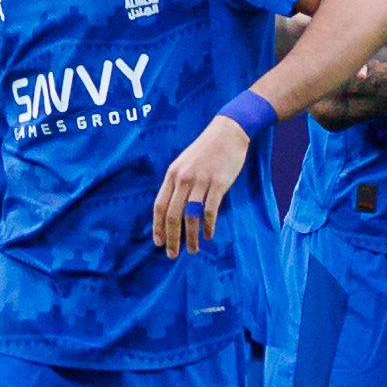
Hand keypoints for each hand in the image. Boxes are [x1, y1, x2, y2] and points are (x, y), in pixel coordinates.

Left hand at [152, 117, 249, 256]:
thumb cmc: (206, 150)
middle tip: (172, 254)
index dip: (158, 226)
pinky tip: (209, 234)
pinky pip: (210, 210)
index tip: (158, 242)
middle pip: (173, 215)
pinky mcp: (219, 183)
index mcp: (172, 174)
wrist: (228, 132)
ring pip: (191, 216)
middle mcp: (183, 179)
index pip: (160, 206)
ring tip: (193, 250)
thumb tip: (173, 208)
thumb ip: (178, 183)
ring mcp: (201, 181)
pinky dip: (209, 225)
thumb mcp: (185, 163)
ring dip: (191, 237)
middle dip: (172, 238)